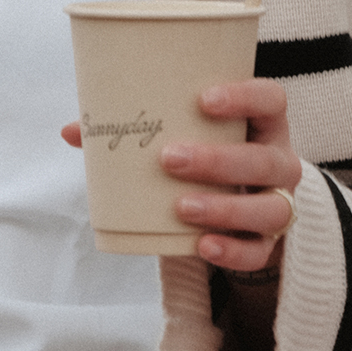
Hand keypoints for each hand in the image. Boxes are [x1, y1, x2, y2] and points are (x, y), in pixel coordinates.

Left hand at [61, 79, 302, 274]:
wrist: (232, 212)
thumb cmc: (205, 159)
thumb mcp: (181, 138)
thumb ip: (137, 130)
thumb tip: (73, 130)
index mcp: (262, 125)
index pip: (271, 101)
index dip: (245, 97)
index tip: (203, 100)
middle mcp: (279, 163)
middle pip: (265, 160)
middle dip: (218, 160)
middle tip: (169, 159)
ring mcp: (277, 205)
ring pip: (270, 209)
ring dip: (225, 208)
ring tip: (180, 207)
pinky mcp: (268, 244)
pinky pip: (259, 253)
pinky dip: (232, 251)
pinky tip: (202, 245)